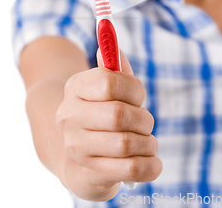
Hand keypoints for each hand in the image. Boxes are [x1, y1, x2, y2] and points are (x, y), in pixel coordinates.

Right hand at [55, 48, 161, 201]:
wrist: (79, 158)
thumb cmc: (102, 113)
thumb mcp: (108, 88)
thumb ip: (115, 67)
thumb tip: (115, 48)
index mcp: (75, 88)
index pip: (109, 81)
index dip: (134, 89)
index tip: (139, 96)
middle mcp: (69, 117)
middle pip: (119, 115)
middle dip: (144, 118)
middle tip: (146, 122)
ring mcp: (77, 148)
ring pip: (127, 144)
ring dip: (148, 142)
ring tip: (148, 142)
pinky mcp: (89, 174)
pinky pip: (131, 170)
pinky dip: (150, 165)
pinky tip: (151, 161)